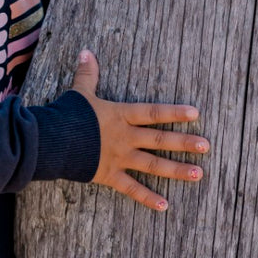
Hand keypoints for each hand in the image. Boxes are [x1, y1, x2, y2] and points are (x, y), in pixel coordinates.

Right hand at [70, 49, 207, 211]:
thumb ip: (87, 74)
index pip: (153, 112)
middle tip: (206, 146)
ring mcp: (119, 158)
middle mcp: (125, 137)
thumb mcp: (79, 92)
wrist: (50, 141)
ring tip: (198, 173)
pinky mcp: (109, 175)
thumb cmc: (66, 115)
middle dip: (185, 142)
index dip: (174, 112)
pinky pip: (132, 189)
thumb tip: (85, 52)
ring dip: (177, 170)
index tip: (196, 114)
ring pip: (153, 165)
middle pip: (160, 139)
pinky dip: (148, 198)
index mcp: (120, 115)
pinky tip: (165, 206)